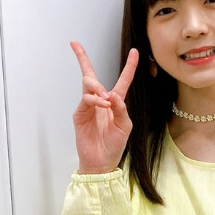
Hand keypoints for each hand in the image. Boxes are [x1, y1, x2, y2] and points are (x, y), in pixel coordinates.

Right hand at [70, 42, 138, 173]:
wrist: (101, 163)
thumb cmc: (113, 146)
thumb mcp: (125, 126)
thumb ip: (122, 109)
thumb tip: (112, 94)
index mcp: (115, 103)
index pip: (123, 80)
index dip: (129, 66)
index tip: (135, 51)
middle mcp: (100, 101)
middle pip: (91, 74)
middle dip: (84, 60)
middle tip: (105, 82)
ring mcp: (88, 106)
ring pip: (88, 84)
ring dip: (98, 88)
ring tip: (106, 100)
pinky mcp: (80, 114)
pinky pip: (86, 99)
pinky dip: (95, 99)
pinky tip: (103, 105)